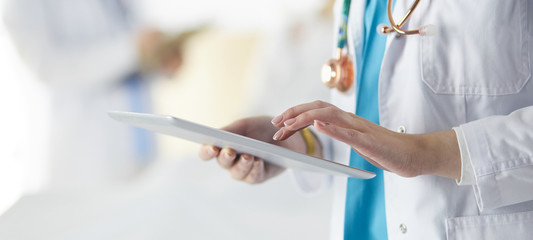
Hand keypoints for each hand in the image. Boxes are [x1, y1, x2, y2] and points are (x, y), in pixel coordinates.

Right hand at [198, 116, 309, 183]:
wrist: (285, 136)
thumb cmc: (260, 129)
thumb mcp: (245, 125)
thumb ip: (230, 131)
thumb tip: (217, 135)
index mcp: (222, 146)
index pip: (207, 152)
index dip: (207, 151)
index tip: (211, 147)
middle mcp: (230, 161)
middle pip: (222, 163)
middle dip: (225, 157)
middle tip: (230, 152)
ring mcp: (243, 171)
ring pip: (237, 173)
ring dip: (241, 165)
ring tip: (247, 156)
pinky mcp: (257, 177)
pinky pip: (253, 177)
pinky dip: (255, 169)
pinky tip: (258, 161)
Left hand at [271, 101, 460, 178]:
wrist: (414, 155)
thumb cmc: (386, 150)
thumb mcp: (357, 141)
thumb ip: (340, 134)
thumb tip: (319, 129)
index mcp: (347, 121)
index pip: (317, 110)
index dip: (296, 113)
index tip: (278, 122)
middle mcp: (351, 120)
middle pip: (318, 108)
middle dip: (293, 113)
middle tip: (275, 124)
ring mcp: (360, 129)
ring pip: (329, 115)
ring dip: (306, 118)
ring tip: (288, 123)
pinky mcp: (370, 141)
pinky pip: (349, 132)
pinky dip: (332, 127)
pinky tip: (318, 125)